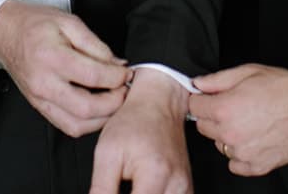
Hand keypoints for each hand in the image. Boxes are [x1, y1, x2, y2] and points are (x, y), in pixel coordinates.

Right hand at [0, 1, 129, 136]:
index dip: (117, 77)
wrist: (4, 32)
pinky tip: (97, 110)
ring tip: (113, 101)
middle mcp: (44, 83)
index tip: (127, 73)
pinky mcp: (39, 106)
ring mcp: (40, 98)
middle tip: (124, 90)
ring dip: (102, 118)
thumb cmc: (33, 24)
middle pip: (87, 108)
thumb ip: (96, 45)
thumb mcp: (69, 22)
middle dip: (114, 103)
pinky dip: (87, 123)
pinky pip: (66, 126)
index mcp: (52, 58)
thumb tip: (116, 64)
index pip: (94, 77)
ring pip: (77, 125)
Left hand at [89, 68, 191, 193]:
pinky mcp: (186, 190)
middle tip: (117, 187)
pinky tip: (139, 189)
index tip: (108, 193)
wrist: (159, 102)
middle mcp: (177, 185)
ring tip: (129, 186)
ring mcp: (185, 189)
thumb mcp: (107, 152)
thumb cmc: (134, 121)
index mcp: (156, 174)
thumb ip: (101, 189)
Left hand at [189, 65, 287, 176]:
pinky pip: (235, 164)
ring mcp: (243, 153)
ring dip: (228, 136)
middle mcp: (231, 133)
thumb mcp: (248, 72)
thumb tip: (198, 84)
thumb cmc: (284, 89)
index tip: (209, 99)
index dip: (202, 100)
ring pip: (220, 145)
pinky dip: (241, 154)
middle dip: (213, 117)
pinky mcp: (257, 166)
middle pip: (204, 128)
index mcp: (225, 109)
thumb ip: (217, 80)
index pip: (194, 107)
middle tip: (234, 108)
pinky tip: (254, 139)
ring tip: (249, 122)